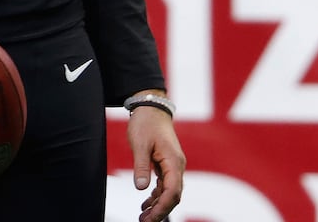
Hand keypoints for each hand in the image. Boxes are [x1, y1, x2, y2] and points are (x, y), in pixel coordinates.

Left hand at [127, 102, 184, 221]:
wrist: (151, 107)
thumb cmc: (146, 123)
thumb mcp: (140, 144)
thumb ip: (141, 166)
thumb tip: (141, 188)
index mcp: (174, 161)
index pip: (172, 191)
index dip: (163, 207)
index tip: (151, 217)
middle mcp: (177, 165)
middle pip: (173, 195)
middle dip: (161, 210)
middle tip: (145, 221)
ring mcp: (173, 165)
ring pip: (169, 191)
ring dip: (158, 205)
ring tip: (144, 216)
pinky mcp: (167, 163)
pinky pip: (165, 184)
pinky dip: (157, 195)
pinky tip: (146, 202)